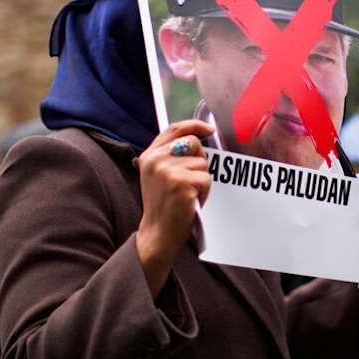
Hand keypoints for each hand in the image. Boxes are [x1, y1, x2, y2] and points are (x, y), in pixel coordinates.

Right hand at [135, 120, 214, 295]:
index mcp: (150, 155)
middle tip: (191, 181)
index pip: (175, 129)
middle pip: (194, 144)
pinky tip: (192, 201)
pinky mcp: (181, 182)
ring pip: (203, 164)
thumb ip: (171, 155)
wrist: (157, 232)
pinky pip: (206, 179)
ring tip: (188, 195)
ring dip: (202, 180)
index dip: (194, 126)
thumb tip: (197, 138)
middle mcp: (156, 159)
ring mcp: (168, 170)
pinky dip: (204, 192)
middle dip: (200, 161)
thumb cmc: (163, 205)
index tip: (208, 129)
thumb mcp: (159, 175)